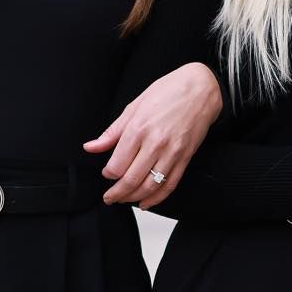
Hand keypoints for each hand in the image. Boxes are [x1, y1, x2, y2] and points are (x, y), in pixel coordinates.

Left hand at [86, 62, 222, 205]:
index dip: (109, 174)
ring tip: (124, 200)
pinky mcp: (185, 158)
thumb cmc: (168, 92)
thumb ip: (112, 132)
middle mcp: (155, 143)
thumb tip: (91, 147)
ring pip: (150, 186)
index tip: (107, 174)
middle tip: (109, 198)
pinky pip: (170, 185)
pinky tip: (146, 203)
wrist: (200, 89)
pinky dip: (157, 198)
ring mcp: (172, 152)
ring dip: (134, 198)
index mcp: (138, 129)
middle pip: (131, 179)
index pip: (117, 164)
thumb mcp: (134, 107)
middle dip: (117, 193)